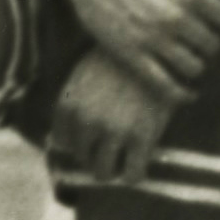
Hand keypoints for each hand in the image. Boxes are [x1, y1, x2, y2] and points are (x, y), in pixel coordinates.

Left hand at [43, 47, 179, 186]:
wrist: (157, 45)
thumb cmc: (120, 58)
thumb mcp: (85, 73)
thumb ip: (72, 103)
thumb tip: (62, 141)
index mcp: (69, 105)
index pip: (63, 142)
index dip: (78, 142)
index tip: (92, 140)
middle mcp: (86, 121)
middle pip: (83, 158)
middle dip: (95, 155)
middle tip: (112, 146)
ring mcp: (114, 131)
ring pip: (103, 172)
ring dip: (112, 168)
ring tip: (124, 158)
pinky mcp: (142, 137)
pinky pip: (132, 175)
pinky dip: (134, 174)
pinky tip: (139, 164)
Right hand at [51, 0, 219, 98]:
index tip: (210, 20)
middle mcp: (175, 18)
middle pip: (213, 45)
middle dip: (209, 42)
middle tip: (197, 38)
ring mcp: (153, 39)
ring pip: (195, 67)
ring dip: (197, 65)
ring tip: (189, 57)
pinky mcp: (132, 56)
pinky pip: (166, 86)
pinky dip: (182, 94)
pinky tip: (189, 93)